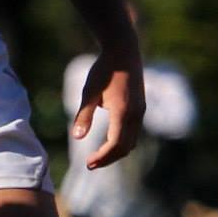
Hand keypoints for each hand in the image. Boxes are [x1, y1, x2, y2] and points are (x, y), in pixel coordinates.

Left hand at [71, 46, 144, 169]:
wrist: (123, 51)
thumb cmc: (103, 70)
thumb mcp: (89, 93)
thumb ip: (84, 115)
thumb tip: (76, 137)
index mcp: (123, 112)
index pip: (115, 144)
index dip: (102, 157)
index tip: (88, 164)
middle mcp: (136, 114)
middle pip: (125, 147)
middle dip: (108, 158)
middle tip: (90, 165)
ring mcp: (141, 111)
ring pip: (132, 141)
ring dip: (116, 152)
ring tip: (98, 157)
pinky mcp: (140, 107)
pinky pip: (133, 132)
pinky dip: (122, 142)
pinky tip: (108, 143)